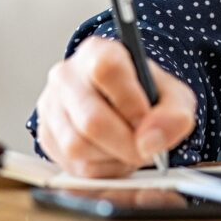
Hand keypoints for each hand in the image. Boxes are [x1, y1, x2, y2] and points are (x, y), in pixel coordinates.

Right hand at [35, 37, 197, 177]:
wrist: (124, 104)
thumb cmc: (146, 95)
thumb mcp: (173, 96)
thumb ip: (174, 113)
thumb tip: (152, 140)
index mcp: (98, 52)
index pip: (106, 70)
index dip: (130, 102)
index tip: (147, 120)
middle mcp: (67, 75)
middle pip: (90, 118)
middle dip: (125, 143)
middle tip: (145, 149)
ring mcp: (52, 106)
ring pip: (77, 146)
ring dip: (112, 158)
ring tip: (130, 149)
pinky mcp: (46, 136)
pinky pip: (72, 165)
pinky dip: (100, 169)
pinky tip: (114, 156)